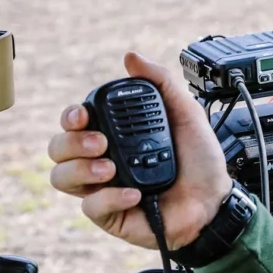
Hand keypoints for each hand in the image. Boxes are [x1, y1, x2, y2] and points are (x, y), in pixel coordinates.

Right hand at [48, 52, 231, 249]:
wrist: (215, 201)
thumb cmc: (201, 160)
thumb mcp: (187, 114)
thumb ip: (161, 82)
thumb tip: (131, 57)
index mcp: (115, 134)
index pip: (75, 122)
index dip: (70, 116)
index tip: (83, 114)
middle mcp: (102, 159)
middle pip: (58, 148)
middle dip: (71, 142)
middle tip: (101, 142)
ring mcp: (103, 187)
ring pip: (61, 177)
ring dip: (80, 169)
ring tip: (110, 168)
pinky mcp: (110, 214)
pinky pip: (90, 206)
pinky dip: (109, 197)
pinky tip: (133, 194)